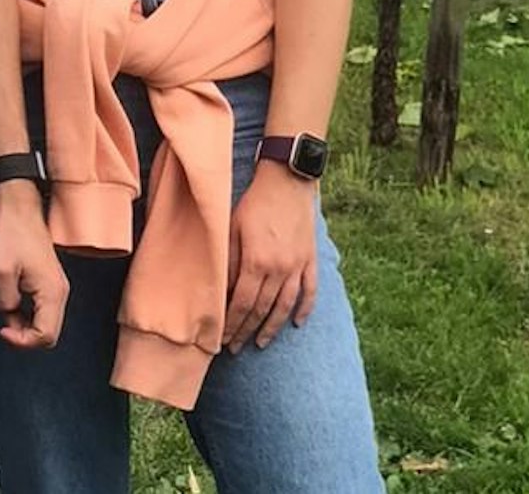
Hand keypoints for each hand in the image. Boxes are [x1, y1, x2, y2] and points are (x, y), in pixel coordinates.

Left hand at [0, 183, 69, 350]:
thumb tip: (10, 314)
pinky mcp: (48, 281)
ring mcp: (55, 286)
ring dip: (24, 324)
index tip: (2, 330)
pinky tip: (10, 301)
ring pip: (45, 323)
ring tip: (4, 308)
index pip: (45, 336)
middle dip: (25, 336)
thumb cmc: (10, 233)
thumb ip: (5, 302)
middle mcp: (59, 292)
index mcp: (51, 292)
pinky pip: (41, 309)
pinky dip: (26, 313)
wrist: (18, 207)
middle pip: (49, 334)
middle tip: (3, 326)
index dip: (22, 341)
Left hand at [224, 167, 317, 352]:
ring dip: (272, 327)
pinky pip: (310, 291)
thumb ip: (227, 261)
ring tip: (261, 342)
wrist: (287, 181)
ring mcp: (297, 266)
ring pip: (285, 306)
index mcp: (256, 261)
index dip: (232, 325)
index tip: (222, 340)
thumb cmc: (254, 203)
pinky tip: (297, 323)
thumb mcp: (232, 228)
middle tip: (235, 347)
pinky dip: (304, 310)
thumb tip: (218, 291)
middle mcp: (279, 269)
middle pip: (261, 310)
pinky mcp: (310, 259)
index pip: (241, 304)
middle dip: (246, 331)